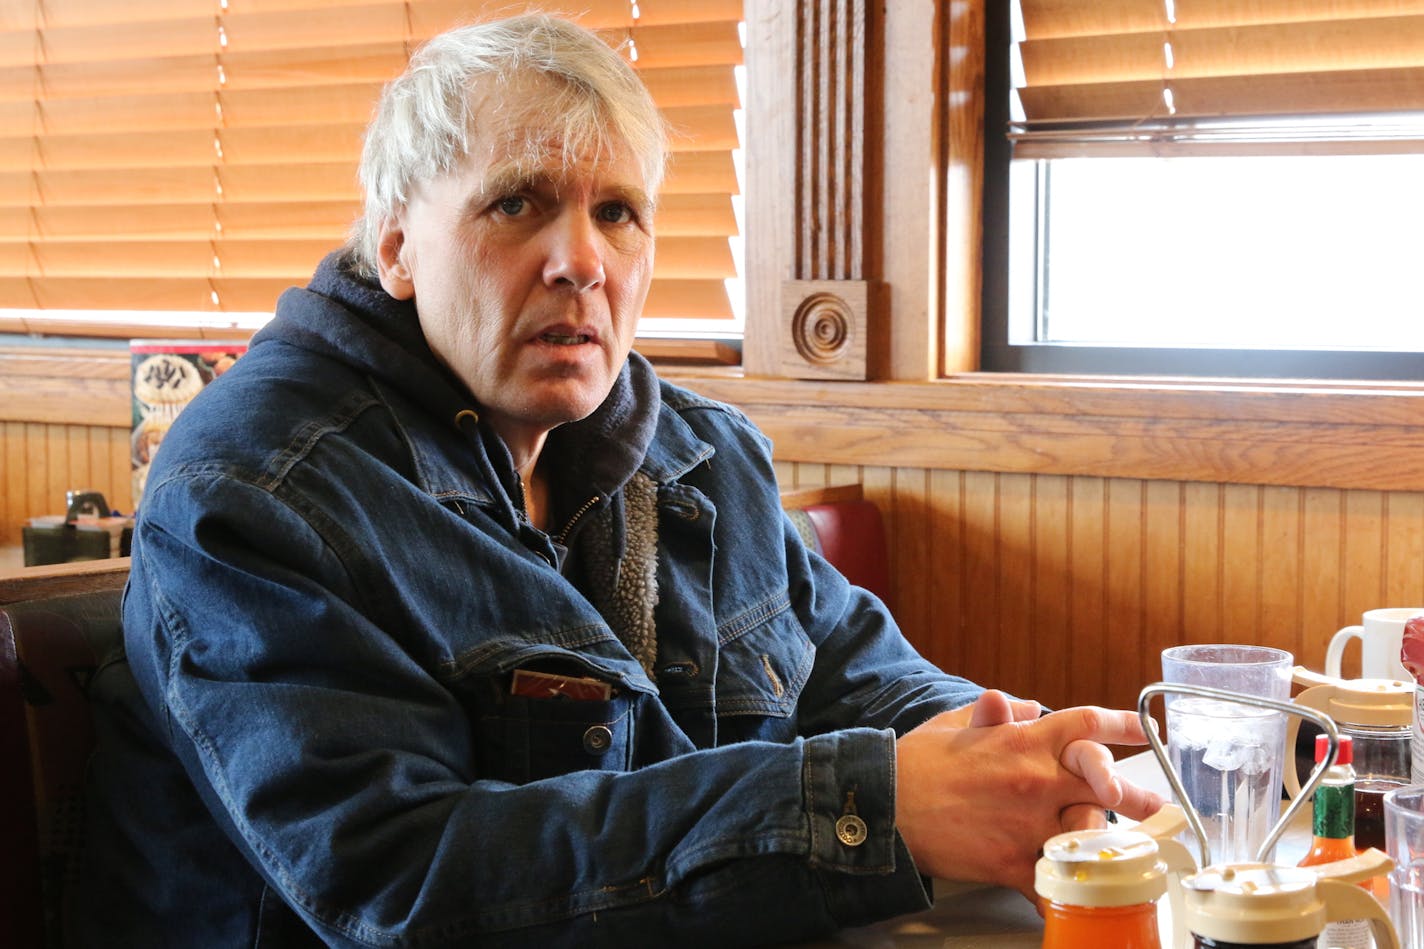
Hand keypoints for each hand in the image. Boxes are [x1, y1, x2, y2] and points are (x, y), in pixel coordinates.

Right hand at [893, 696, 1162, 898]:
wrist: (885, 805)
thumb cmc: (917, 763)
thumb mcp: (957, 724)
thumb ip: (998, 714)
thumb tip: (1027, 708)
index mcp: (1024, 741)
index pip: (1086, 724)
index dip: (1122, 724)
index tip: (1144, 729)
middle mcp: (1035, 779)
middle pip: (1104, 783)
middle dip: (1135, 796)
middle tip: (1153, 806)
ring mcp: (1027, 822)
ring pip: (1087, 832)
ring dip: (1107, 840)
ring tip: (1123, 848)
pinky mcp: (1012, 861)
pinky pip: (1052, 879)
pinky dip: (1066, 889)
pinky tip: (1080, 895)